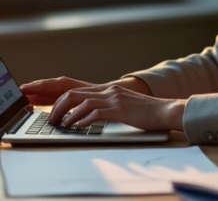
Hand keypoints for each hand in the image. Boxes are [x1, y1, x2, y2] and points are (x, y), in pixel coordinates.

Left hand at [49, 85, 184, 131]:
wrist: (166, 111)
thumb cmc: (147, 113)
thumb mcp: (125, 107)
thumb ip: (110, 108)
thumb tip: (91, 117)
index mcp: (109, 89)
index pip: (77, 91)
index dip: (61, 100)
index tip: (53, 111)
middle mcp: (109, 91)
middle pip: (74, 94)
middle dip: (58, 106)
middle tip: (51, 119)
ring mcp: (114, 99)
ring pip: (82, 102)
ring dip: (68, 115)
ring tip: (61, 125)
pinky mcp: (120, 109)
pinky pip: (96, 113)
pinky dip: (83, 120)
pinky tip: (77, 127)